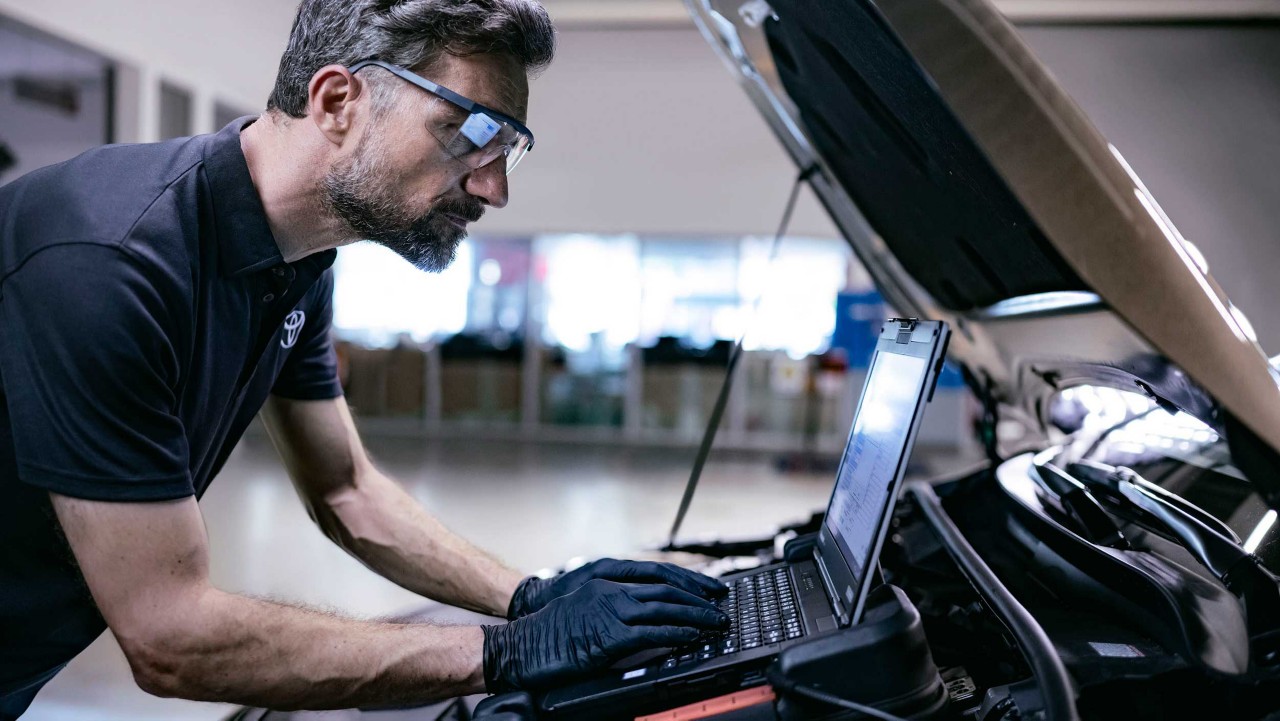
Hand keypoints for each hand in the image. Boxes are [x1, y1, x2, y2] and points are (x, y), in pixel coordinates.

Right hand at [506, 558, 725, 618]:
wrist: (520, 644)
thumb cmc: (548, 631)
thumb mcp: (585, 608)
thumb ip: (614, 606)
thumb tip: (645, 618)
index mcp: (606, 579)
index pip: (657, 575)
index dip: (687, 581)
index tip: (708, 589)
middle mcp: (611, 588)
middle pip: (667, 588)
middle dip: (699, 597)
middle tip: (721, 606)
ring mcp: (610, 610)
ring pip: (665, 608)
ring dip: (696, 615)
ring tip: (717, 622)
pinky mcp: (609, 635)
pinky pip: (652, 632)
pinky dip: (677, 633)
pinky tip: (692, 636)